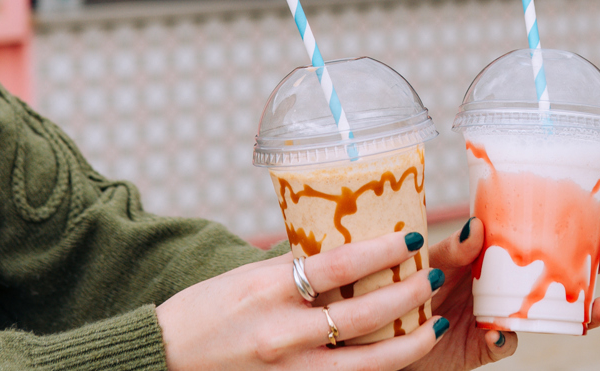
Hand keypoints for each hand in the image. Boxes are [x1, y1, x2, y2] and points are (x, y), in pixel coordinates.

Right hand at [155, 230, 448, 370]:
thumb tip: (344, 250)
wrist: (163, 361)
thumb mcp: (247, 277)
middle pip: (364, 316)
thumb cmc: (205, 312)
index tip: (412, 241)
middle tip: (434, 279)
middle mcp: (282, 333)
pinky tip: (401, 360)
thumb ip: (294, 270)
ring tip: (436, 323)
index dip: (383, 251)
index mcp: (269, 290)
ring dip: (409, 343)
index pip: (340, 265)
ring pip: (367, 364)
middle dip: (408, 296)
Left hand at [405, 213, 599, 370]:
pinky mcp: (487, 344)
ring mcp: (501, 312)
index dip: (575, 227)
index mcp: (494, 252)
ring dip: (579, 309)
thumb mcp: (428, 260)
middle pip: (558, 271)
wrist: (386, 329)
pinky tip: (500, 333)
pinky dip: (505, 339)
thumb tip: (477, 226)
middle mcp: (504, 281)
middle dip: (590, 265)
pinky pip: (506, 343)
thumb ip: (452, 248)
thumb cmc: (407, 284)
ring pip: (548, 311)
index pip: (540, 234)